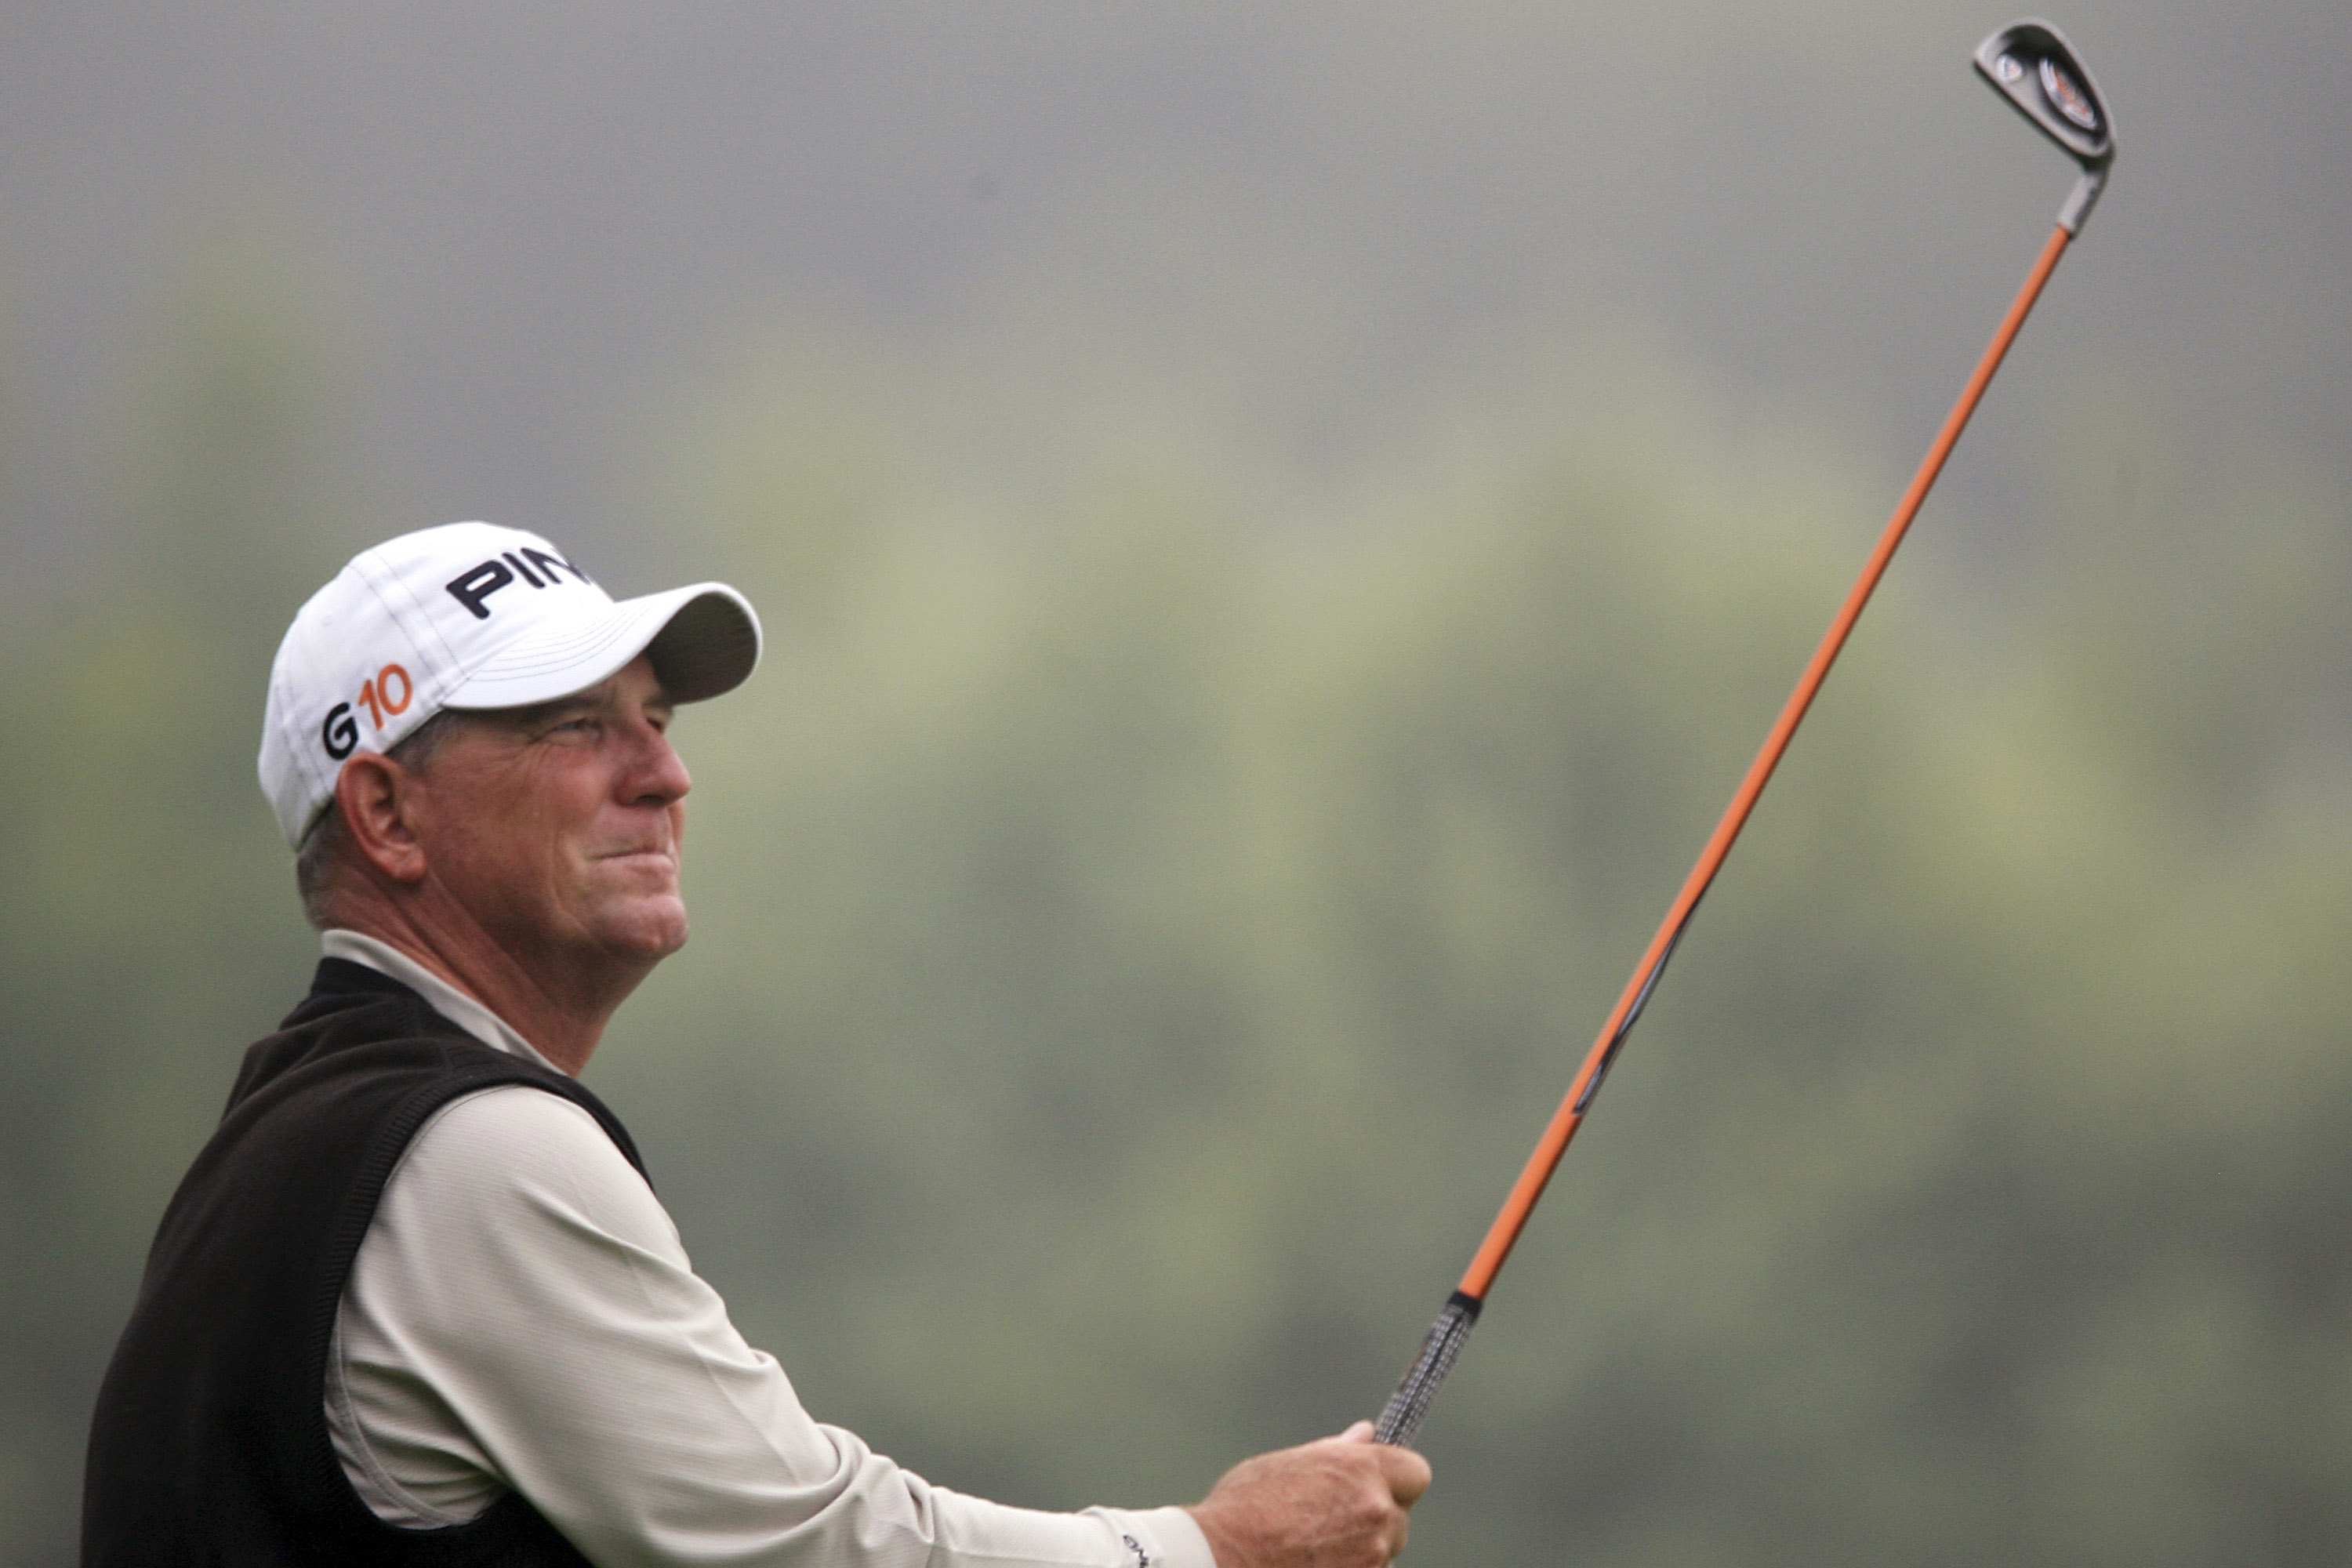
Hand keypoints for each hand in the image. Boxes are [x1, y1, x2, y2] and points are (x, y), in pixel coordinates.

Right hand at [1185, 1420, 1431, 1567]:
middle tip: (1334, 1522)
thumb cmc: (1245, 1507)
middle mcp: (1374, 1511)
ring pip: (1382, 1552)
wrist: (1221, 1557)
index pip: (1416, 1473)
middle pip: (1398, 1518)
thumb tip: (1366, 1434)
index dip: (1398, 1479)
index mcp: (1359, 1469)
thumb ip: (1336, 1453)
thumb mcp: (1289, 1466)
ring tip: (1315, 1547)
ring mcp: (1370, 1555)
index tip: (1380, 1485)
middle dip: (1376, 1520)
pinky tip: (1313, 1563)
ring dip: (1361, 1550)